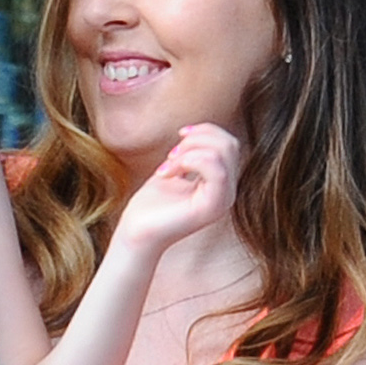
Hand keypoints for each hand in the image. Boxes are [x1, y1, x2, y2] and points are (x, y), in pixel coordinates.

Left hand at [113, 124, 240, 255]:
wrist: (136, 234)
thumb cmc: (151, 206)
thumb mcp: (175, 170)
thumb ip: (192, 154)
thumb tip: (200, 132)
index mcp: (221, 183)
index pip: (229, 143)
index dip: (205, 130)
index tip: (179, 137)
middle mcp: (228, 192)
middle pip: (230, 144)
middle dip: (197, 138)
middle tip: (171, 155)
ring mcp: (222, 201)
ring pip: (223, 153)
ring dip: (189, 151)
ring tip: (168, 167)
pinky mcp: (212, 208)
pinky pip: (217, 171)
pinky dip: (190, 161)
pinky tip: (169, 173)